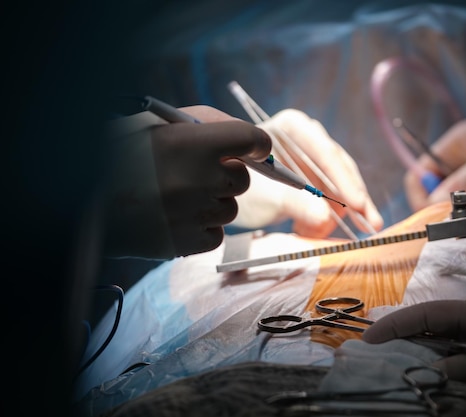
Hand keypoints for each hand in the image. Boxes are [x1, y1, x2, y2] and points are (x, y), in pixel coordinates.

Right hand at [104, 106, 270, 257]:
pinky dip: (202, 228)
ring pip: (230, 209)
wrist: (81, 202)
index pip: (250, 139)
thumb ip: (208, 125)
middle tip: (197, 173)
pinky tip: (174, 217)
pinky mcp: (186, 242)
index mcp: (191, 142)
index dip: (257, 144)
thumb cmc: (121, 155)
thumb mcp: (158, 124)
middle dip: (227, 175)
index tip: (256, 149)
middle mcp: (197, 178)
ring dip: (213, 202)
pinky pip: (216, 234)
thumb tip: (251, 142)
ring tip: (176, 197)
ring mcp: (193, 214)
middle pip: (242, 179)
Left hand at [233, 109, 382, 237]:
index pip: (324, 151)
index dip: (343, 179)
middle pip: (339, 168)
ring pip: (342, 184)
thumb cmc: (240, 186)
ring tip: (351, 232)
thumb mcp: (265, 196)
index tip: (356, 203)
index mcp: (293, 127)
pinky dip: (338, 217)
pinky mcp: (320, 180)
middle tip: (370, 223)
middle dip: (354, 198)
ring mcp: (316, 159)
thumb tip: (325, 219)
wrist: (224, 194)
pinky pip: (337, 198)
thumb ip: (294, 204)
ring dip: (347, 211)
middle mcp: (309, 138)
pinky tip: (340, 232)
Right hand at [362, 295, 465, 384]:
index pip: (427, 316)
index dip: (396, 326)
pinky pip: (454, 353)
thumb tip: (438, 372)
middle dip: (397, 338)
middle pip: (426, 326)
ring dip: (412, 351)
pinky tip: (422, 371)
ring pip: (437, 340)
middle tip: (368, 356)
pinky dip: (435, 361)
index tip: (369, 339)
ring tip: (385, 364)